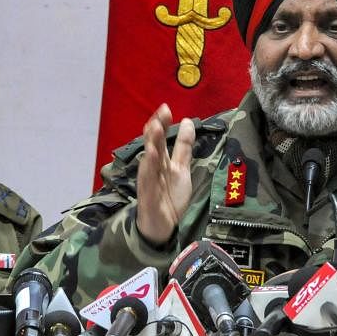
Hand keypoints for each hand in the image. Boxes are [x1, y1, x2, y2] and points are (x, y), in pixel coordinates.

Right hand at [135, 104, 195, 245]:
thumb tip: (188, 121)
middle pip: (153, 145)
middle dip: (156, 128)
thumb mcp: (181, 168)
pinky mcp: (148, 197)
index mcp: (161, 161)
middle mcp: (153, 169)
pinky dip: (149, 169)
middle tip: (161, 113)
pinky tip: (151, 156)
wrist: (163, 227)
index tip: (166, 108)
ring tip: (155, 128)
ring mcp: (149, 182)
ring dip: (151, 144)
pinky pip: (148, 181)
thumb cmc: (169, 196)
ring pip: (149, 160)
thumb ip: (184, 147)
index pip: (159, 138)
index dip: (162, 123)